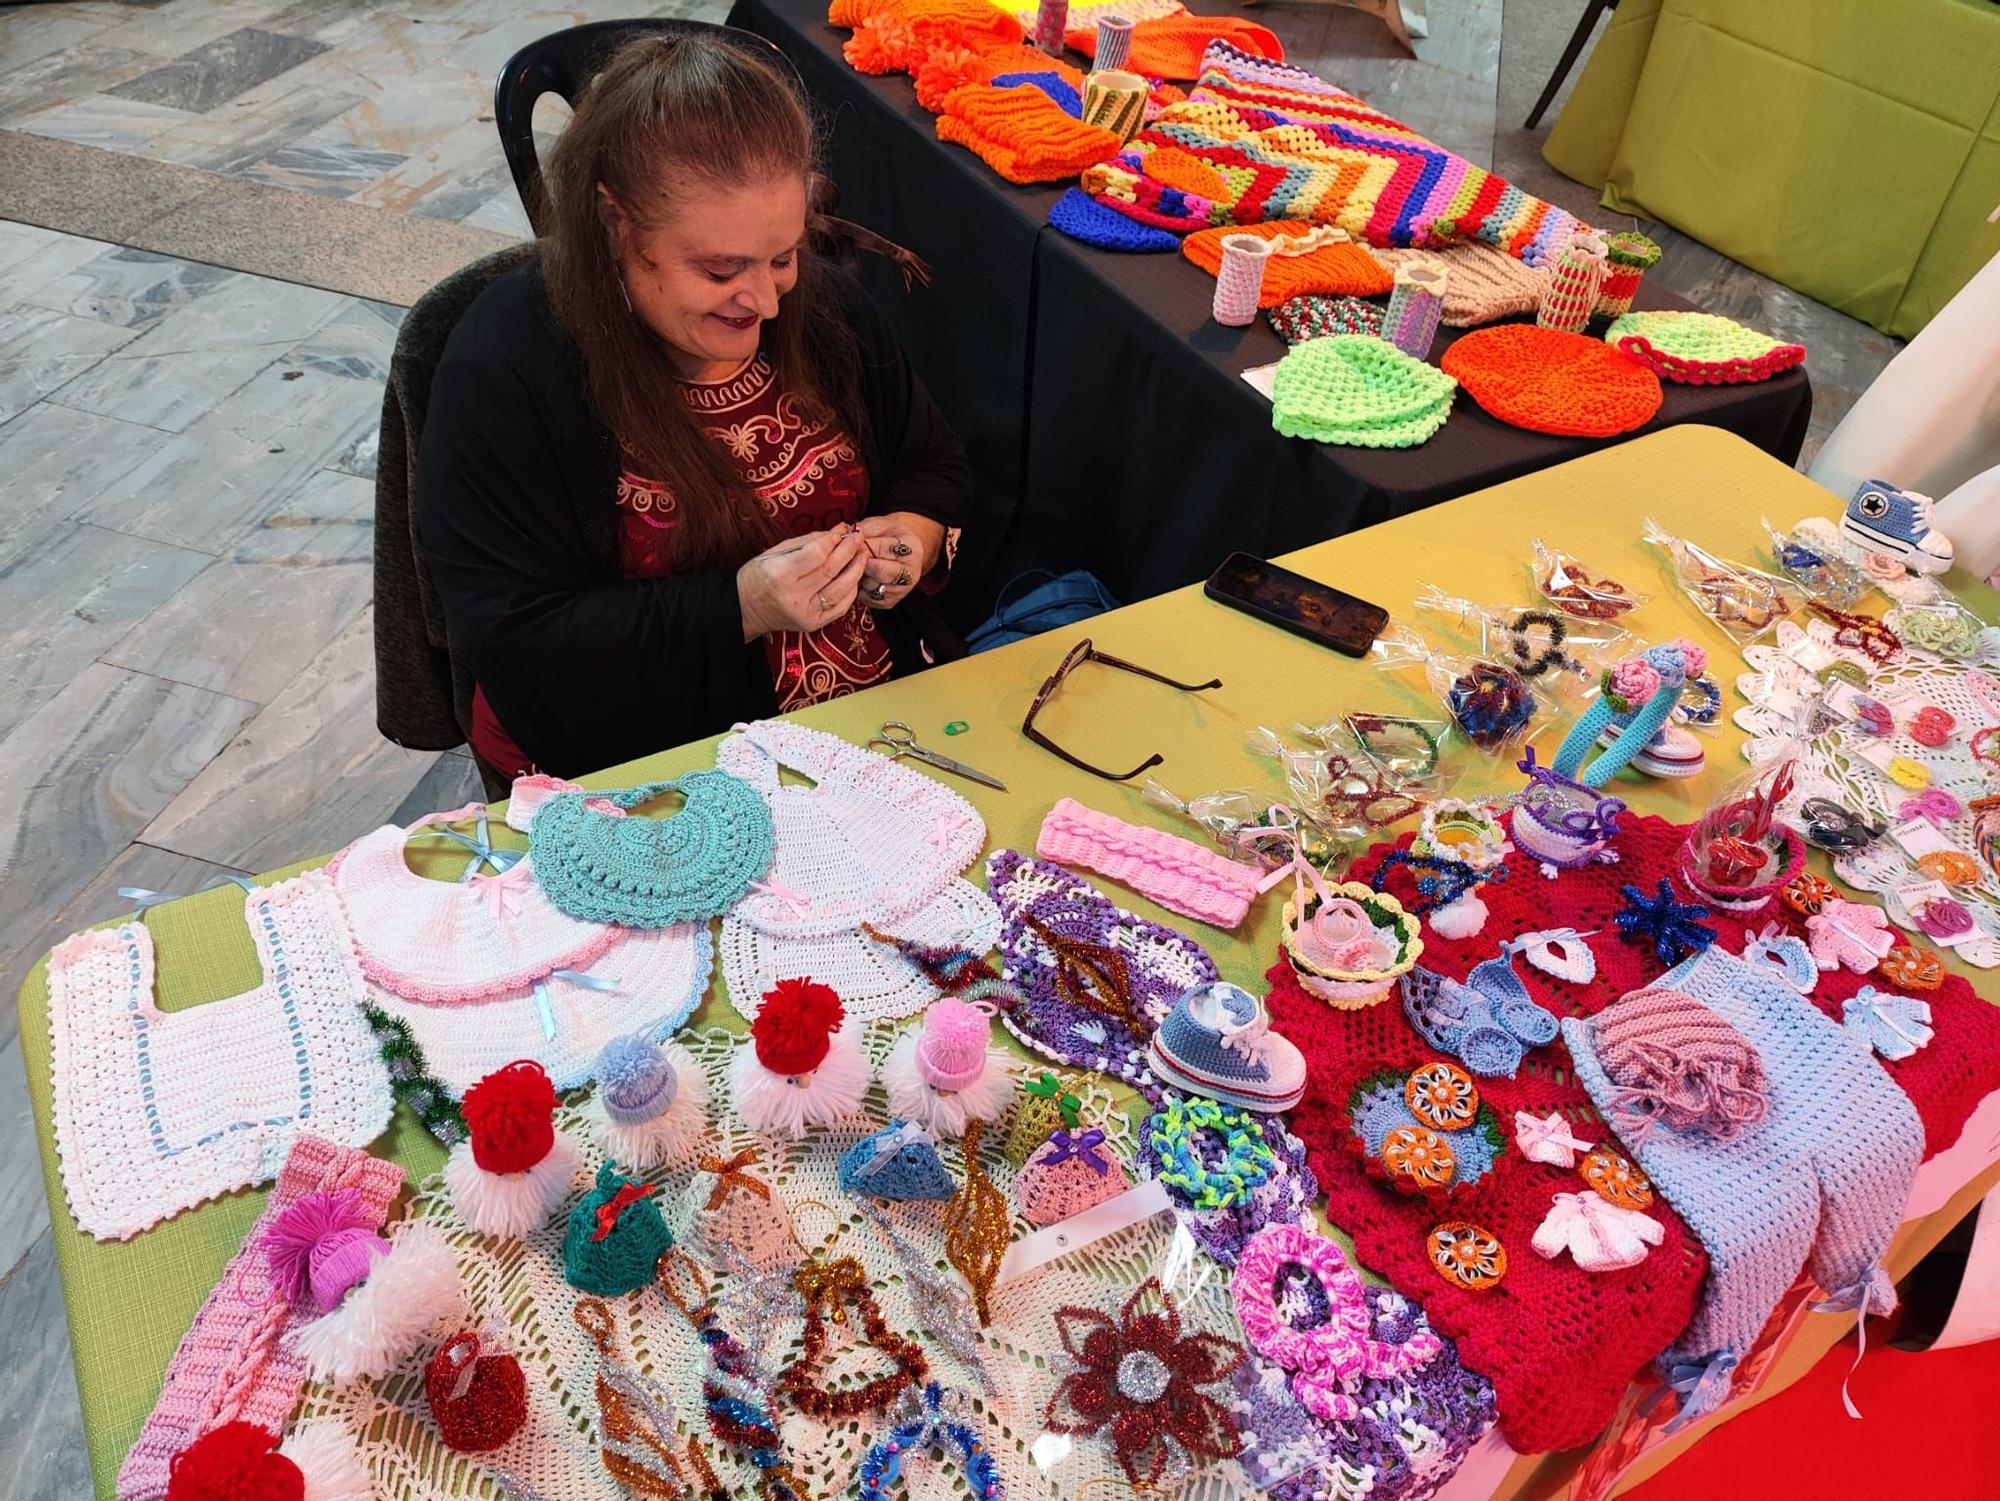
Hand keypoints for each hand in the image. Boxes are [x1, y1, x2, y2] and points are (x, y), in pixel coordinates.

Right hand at [736, 525, 868, 641]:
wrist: (746, 610)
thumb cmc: (758, 577)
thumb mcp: (774, 552)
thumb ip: (806, 542)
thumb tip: (835, 532)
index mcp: (780, 574)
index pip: (816, 554)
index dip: (832, 540)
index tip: (841, 530)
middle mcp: (794, 596)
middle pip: (830, 570)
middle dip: (848, 550)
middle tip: (858, 537)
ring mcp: (806, 613)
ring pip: (840, 589)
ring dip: (855, 569)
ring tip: (862, 554)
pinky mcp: (814, 624)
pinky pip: (840, 606)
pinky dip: (851, 590)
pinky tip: (854, 577)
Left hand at [854, 512, 945, 609]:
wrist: (900, 552)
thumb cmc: (888, 536)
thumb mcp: (881, 524)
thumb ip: (866, 529)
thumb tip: (848, 537)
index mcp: (912, 549)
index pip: (885, 548)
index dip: (865, 544)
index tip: (852, 541)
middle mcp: (911, 573)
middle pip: (881, 571)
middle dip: (862, 562)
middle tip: (851, 556)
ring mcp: (901, 590)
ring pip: (873, 586)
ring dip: (860, 576)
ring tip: (855, 566)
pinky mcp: (889, 602)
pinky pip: (868, 599)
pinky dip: (859, 589)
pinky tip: (859, 577)